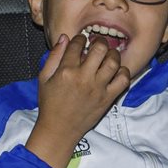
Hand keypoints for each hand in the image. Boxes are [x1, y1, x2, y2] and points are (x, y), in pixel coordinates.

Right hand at [27, 34, 130, 167]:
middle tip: (97, 44)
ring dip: (112, 54)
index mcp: (66, 71)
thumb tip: (65, 38)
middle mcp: (83, 77)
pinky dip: (123, 72)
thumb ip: (53, 56)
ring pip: (114, 61)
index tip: (80, 41)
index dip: (80, 38)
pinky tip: (116, 71)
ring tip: (108, 55)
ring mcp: (98, 88)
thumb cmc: (49, 104)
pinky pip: (123, 79)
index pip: (78, 44)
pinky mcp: (107, 98)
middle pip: (100, 48)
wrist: (59, 129)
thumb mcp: (44, 78)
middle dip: (99, 41)